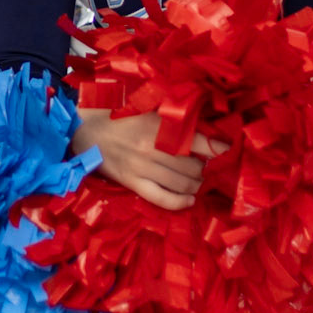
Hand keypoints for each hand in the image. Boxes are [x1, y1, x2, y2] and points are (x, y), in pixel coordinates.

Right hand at [71, 105, 224, 212]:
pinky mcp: (132, 183)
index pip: (196, 140)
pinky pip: (162, 198)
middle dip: (203, 167)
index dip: (216, 146)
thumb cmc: (119, 117)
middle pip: (192, 166)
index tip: (226, 148)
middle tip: (205, 164)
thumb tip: (201, 125)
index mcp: (156, 126)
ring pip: (181, 183)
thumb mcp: (146, 110)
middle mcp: (151, 149)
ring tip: (198, 179)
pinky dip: (180, 202)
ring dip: (196, 183)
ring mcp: (141, 169)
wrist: (86, 132)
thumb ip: (171, 118)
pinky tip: (190, 200)